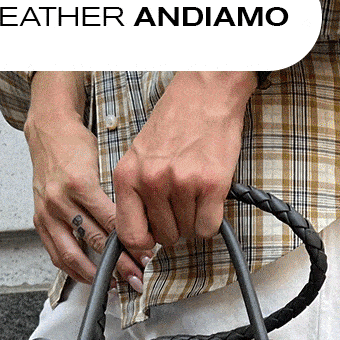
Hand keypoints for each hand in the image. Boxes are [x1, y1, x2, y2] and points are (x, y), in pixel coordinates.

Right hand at [23, 72, 141, 291]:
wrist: (48, 133)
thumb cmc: (79, 146)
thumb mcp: (104, 163)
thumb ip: (119, 195)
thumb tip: (144, 226)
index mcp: (81, 184)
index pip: (111, 222)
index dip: (131, 243)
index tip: (147, 258)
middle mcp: (60, 200)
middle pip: (94, 241)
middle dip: (118, 264)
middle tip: (137, 279)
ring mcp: (47, 212)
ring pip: (71, 253)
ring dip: (95, 274)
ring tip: (116, 286)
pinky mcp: (39, 219)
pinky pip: (55, 252)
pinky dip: (72, 269)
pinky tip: (89, 277)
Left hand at [110, 71, 257, 263]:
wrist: (205, 94)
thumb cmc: (176, 121)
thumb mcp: (140, 155)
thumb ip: (137, 191)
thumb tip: (143, 231)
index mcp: (127, 175)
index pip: (129, 233)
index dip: (143, 246)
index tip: (152, 245)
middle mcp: (151, 181)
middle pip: (164, 236)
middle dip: (175, 228)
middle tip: (181, 206)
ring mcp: (181, 184)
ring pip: (188, 232)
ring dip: (194, 220)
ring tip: (195, 193)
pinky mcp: (211, 185)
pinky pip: (209, 226)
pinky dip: (211, 219)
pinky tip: (209, 199)